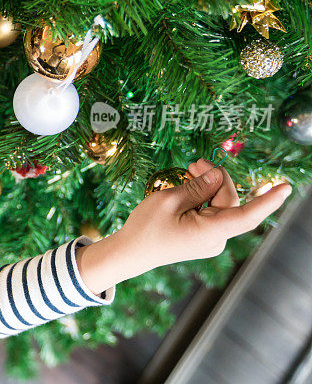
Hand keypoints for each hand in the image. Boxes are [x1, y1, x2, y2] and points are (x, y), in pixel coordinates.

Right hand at [75, 158, 292, 294]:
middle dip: (216, 179)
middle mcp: (216, 239)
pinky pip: (210, 214)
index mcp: (210, 231)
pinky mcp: (202, 239)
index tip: (286, 187)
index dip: (268, 201)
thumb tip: (217, 176)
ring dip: (208, 187)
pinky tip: (188, 187)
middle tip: (195, 162)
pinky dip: (202, 199)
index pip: (248, 215)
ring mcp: (209, 241)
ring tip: (189, 171)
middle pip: (229, 202)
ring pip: (219, 207)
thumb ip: (198, 186)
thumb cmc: (145, 228)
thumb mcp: (168, 200)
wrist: (129, 253)